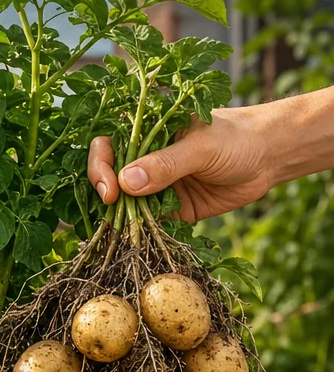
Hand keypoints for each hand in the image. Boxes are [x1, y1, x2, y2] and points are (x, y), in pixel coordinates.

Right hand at [87, 108, 277, 222]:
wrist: (271, 158)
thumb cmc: (237, 139)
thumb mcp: (201, 147)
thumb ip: (166, 163)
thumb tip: (126, 183)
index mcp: (146, 133)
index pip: (106, 147)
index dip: (101, 167)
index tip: (110, 189)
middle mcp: (144, 159)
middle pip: (109, 177)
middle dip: (104, 194)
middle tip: (112, 207)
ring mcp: (155, 185)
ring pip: (124, 203)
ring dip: (120, 217)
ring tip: (121, 229)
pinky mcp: (170, 208)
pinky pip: (147, 222)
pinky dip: (140, 231)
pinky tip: (138, 238)